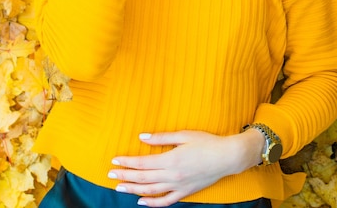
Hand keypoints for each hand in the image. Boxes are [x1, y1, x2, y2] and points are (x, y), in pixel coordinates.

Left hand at [108, 130, 263, 205]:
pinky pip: (166, 201)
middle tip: (110, 174)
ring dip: (133, 189)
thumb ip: (161, 138)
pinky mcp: (185, 193)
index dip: (127, 162)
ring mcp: (178, 186)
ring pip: (151, 191)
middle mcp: (172, 175)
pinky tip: (141, 202)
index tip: (114, 160)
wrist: (227, 157)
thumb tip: (142, 137)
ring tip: (119, 187)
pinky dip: (152, 204)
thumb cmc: (206, 142)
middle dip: (125, 176)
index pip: (142, 163)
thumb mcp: (184, 135)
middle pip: (143, 178)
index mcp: (171, 159)